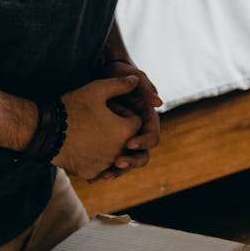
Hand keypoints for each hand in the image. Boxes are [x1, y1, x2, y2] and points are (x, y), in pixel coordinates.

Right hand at [52, 75, 142, 179]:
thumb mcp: (97, 89)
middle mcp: (119, 151)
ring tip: (90, 133)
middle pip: (127, 140)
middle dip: (118, 130)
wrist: (45, 130)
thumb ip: (120, 84)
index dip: (123, 113)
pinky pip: (100, 166)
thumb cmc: (72, 107)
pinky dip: (95, 157)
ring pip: (115, 154)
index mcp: (125, 131)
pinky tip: (82, 146)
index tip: (107, 109)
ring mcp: (105, 164)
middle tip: (98, 121)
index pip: (136, 122)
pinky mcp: (91, 173)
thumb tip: (136, 80)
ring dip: (108, 144)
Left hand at [96, 57, 161, 178]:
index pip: (152, 137)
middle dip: (131, 162)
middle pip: (141, 155)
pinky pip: (109, 163)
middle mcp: (136, 132)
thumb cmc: (116, 72)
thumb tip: (158, 102)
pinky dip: (102, 171)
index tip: (129, 144)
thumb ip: (143, 87)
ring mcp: (122, 140)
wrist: (96, 75)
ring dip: (117, 172)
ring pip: (126, 162)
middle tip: (117, 163)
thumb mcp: (129, 75)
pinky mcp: (108, 145)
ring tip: (104, 176)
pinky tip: (92, 178)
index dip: (143, 142)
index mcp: (145, 119)